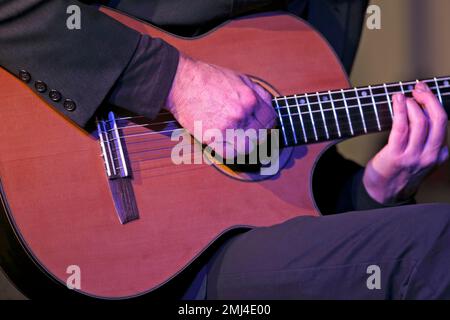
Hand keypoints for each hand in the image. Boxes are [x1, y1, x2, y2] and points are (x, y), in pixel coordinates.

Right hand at [165, 53, 275, 157]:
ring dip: (246, 145)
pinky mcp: (211, 137)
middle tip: (252, 134)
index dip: (269, 123)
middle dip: (259, 134)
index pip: (270, 119)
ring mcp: (226, 127)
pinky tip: (229, 145)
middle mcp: (240, 114)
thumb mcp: (240, 78)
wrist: (181, 82)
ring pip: (248, 147)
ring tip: (241, 140)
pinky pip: (229, 153)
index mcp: (249, 99)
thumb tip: (270, 105)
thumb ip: (257, 92)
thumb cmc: (208, 78)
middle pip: (261, 134)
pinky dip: (231, 152)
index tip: (265, 126)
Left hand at [363, 82, 448, 203]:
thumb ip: (429, 144)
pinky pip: (401, 127)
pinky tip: (397, 100)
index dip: (434, 102)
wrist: (384, 194)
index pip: (443, 123)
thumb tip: (424, 113)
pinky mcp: (396, 156)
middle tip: (419, 88)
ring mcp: (414, 156)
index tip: (425, 91)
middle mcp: (430, 155)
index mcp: (439, 155)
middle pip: (439, 119)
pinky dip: (400, 109)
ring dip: (412, 103)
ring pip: (420, 121)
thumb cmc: (400, 172)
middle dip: (429, 98)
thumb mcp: (422, 160)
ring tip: (404, 96)